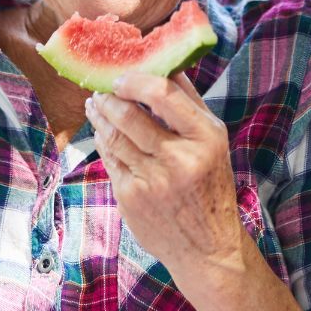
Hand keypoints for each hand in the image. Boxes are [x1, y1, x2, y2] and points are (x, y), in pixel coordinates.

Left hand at [87, 73, 247, 280]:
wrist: (206, 246)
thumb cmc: (211, 185)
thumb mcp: (215, 142)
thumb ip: (191, 103)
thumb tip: (167, 64)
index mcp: (205, 138)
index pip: (164, 95)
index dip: (136, 80)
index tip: (122, 75)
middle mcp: (179, 158)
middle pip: (130, 115)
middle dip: (109, 97)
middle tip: (101, 88)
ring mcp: (152, 180)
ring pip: (114, 136)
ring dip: (100, 115)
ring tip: (95, 104)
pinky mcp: (131, 197)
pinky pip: (110, 159)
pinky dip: (103, 140)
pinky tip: (102, 131)